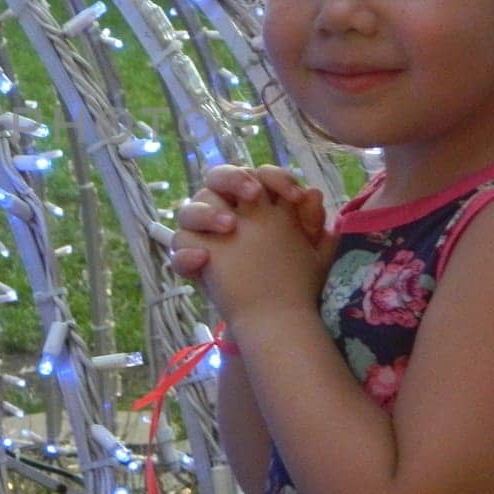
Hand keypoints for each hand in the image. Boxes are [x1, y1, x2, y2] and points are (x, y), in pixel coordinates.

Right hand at [174, 185, 330, 337]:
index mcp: (254, 203)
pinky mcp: (193, 261)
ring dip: (208, 214)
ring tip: (230, 227)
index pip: (257, 175)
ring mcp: (206, 235)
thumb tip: (313, 194)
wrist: (277, 318)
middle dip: (233, 179)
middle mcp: (226, 211)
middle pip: (216, 178)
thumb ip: (313, 222)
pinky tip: (204, 260)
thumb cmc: (294, 278)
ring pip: (190, 210)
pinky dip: (187, 254)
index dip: (274, 178)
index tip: (295, 196)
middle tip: (253, 195)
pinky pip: (180, 250)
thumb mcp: (313, 252)